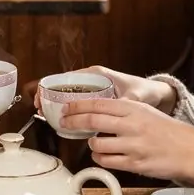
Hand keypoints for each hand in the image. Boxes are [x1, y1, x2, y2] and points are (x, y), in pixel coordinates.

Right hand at [35, 65, 175, 114]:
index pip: (68, 76)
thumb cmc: (143, 90)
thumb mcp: (134, 95)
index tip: (42, 96)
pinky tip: (63, 121)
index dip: (51, 85)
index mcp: (97, 74)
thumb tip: (119, 110)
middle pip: (64, 85)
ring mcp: (93, 90)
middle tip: (40, 108)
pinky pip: (77, 104)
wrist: (153, 94)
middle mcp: (92, 80)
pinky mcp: (96, 100)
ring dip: (56, 104)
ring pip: (68, 95)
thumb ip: (127, 101)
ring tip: (46, 115)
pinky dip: (68, 111)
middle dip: (49, 96)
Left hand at [60, 97, 193, 183]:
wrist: (192, 151)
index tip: (67, 108)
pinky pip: (107, 162)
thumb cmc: (169, 131)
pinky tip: (102, 156)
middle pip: (92, 121)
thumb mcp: (147, 112)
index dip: (78, 106)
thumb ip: (124, 111)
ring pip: (97, 144)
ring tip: (94, 143)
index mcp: (134, 108)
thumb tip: (96, 113)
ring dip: (91, 144)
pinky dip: (100, 159)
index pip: (98, 104)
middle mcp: (132, 125)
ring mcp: (133, 145)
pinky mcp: (135, 164)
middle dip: (73, 122)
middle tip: (64, 124)